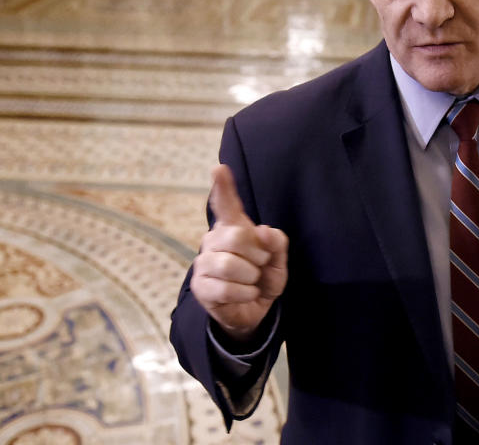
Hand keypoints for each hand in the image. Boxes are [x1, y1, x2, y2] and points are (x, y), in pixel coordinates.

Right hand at [190, 164, 288, 341]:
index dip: (223, 186)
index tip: (218, 168)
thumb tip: (263, 232)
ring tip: (252, 281)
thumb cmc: (262, 277)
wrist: (252, 309)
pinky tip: (246, 293)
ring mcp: (203, 263)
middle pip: (236, 237)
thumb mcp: (278, 260)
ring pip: (228, 264)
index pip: (226, 203)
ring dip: (250, 277)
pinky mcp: (200, 286)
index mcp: (233, 227)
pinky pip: (226, 288)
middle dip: (257, 255)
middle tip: (260, 265)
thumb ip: (277, 244)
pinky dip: (245, 293)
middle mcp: (214, 240)